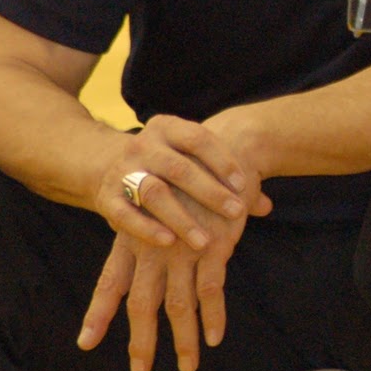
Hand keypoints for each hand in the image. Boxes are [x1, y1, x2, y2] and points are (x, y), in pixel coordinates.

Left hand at [79, 192, 241, 370]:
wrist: (225, 150)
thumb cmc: (193, 179)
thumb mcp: (162, 203)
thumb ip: (155, 233)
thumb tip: (145, 262)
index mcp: (135, 237)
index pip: (111, 282)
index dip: (98, 313)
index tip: (86, 343)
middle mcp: (153, 247)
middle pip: (142, 303)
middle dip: (142, 340)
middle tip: (140, 370)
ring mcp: (183, 248)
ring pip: (179, 305)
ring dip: (183, 339)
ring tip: (187, 365)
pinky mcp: (214, 247)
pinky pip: (211, 290)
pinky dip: (213, 317)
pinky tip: (213, 337)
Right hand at [94, 113, 267, 250]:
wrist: (104, 162)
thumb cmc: (165, 164)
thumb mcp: (190, 158)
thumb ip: (226, 180)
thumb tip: (266, 205)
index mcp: (167, 127)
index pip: (199, 138)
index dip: (222, 160)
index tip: (244, 184)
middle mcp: (143, 144)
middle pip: (179, 167)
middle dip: (209, 192)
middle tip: (235, 213)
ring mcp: (123, 170)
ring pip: (154, 192)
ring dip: (181, 218)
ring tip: (205, 241)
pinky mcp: (106, 197)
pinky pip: (126, 213)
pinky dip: (148, 228)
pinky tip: (169, 242)